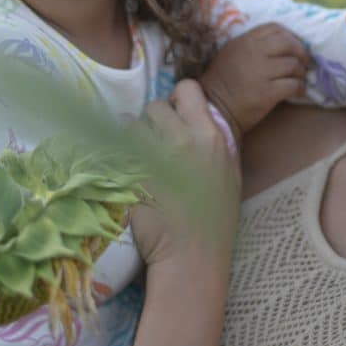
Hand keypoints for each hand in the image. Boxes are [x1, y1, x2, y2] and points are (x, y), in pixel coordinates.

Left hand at [132, 80, 240, 265]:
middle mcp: (183, 139)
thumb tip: (201, 123)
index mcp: (210, 136)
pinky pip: (115, 148)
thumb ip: (216, 144)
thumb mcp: (229, 175)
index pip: (188, 90)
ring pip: (132, 124)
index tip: (174, 115)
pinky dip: (115, 153)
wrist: (193, 255)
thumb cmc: (215, 220)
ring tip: (135, 152)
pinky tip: (121, 165)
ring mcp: (155, 156)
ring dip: (131, 134)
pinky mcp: (131, 173)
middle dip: (152, 119)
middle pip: (155, 106)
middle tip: (154, 140)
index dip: (177, 100)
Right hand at [198, 22, 310, 134]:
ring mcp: (260, 73)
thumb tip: (281, 44)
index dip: (290, 35)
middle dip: (301, 52)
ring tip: (300, 78)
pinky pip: (293, 85)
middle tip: (304, 62)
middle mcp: (253, 53)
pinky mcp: (267, 93)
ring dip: (301, 72)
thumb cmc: (221, 82)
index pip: (274, 28)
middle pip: (288, 43)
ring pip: (293, 65)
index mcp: (244, 41)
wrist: (214, 109)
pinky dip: (300, 87)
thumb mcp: (231, 53)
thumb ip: (252, 45)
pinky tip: (298, 91)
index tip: (295, 45)